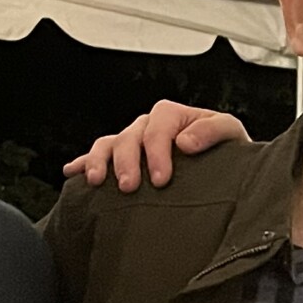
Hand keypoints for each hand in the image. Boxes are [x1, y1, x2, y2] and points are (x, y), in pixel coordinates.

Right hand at [63, 101, 250, 189]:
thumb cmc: (226, 149)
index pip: (158, 127)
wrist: (224, 168)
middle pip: (129, 136)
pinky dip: (84, 162)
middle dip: (127, 162)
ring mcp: (133, 141)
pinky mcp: (123, 158)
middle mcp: (149, 126)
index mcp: (173, 116)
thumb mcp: (230, 133)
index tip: (161, 179)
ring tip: (97, 181)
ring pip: (109, 144)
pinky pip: (98, 155)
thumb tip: (184, 141)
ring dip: (100, 161)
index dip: (157, 151)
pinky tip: (72, 172)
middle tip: (130, 187)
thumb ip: (213, 131)